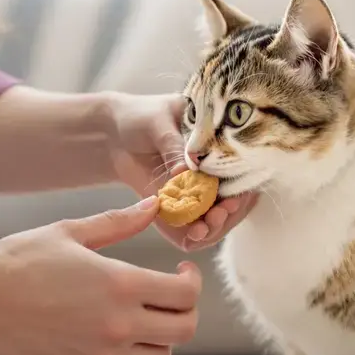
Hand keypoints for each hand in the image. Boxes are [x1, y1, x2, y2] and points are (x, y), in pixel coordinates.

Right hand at [0, 197, 201, 354]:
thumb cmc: (18, 261)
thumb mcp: (70, 232)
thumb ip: (119, 222)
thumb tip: (154, 206)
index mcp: (122, 286)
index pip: (186, 295)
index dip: (191, 283)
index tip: (181, 274)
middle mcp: (118, 329)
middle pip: (183, 331)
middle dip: (183, 311)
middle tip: (168, 298)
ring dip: (156, 338)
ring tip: (137, 318)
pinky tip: (111, 342)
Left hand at [105, 93, 257, 250]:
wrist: (111, 131)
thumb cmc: (140, 116)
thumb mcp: (158, 122)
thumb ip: (172, 146)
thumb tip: (183, 171)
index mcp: (219, 143)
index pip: (243, 169)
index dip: (243, 187)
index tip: (234, 199)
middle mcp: (212, 171)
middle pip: (232, 201)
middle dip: (228, 213)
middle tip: (217, 215)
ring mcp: (194, 191)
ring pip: (212, 218)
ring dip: (212, 228)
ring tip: (201, 230)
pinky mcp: (174, 206)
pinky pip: (186, 227)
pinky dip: (189, 236)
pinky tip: (190, 238)